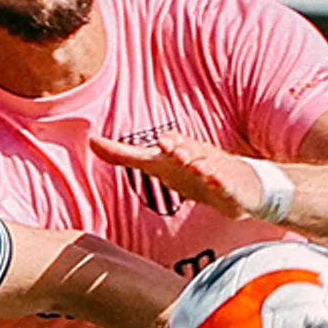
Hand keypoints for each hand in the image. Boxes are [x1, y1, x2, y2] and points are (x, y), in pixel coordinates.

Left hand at [90, 130, 266, 220]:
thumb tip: (91, 141)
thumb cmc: (190, 171)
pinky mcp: (231, 187)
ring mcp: (217, 170)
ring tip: (197, 167)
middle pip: (191, 151)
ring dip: (203, 165)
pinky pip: (228, 184)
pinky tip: (217, 182)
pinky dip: (222, 182)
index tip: (163, 144)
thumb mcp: (156, 163)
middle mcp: (199, 156)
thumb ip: (123, 154)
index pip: (173, 144)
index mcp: (180, 150)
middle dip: (183, 150)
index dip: (169, 144)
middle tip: (174, 151)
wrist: (236, 186)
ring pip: (210, 166)